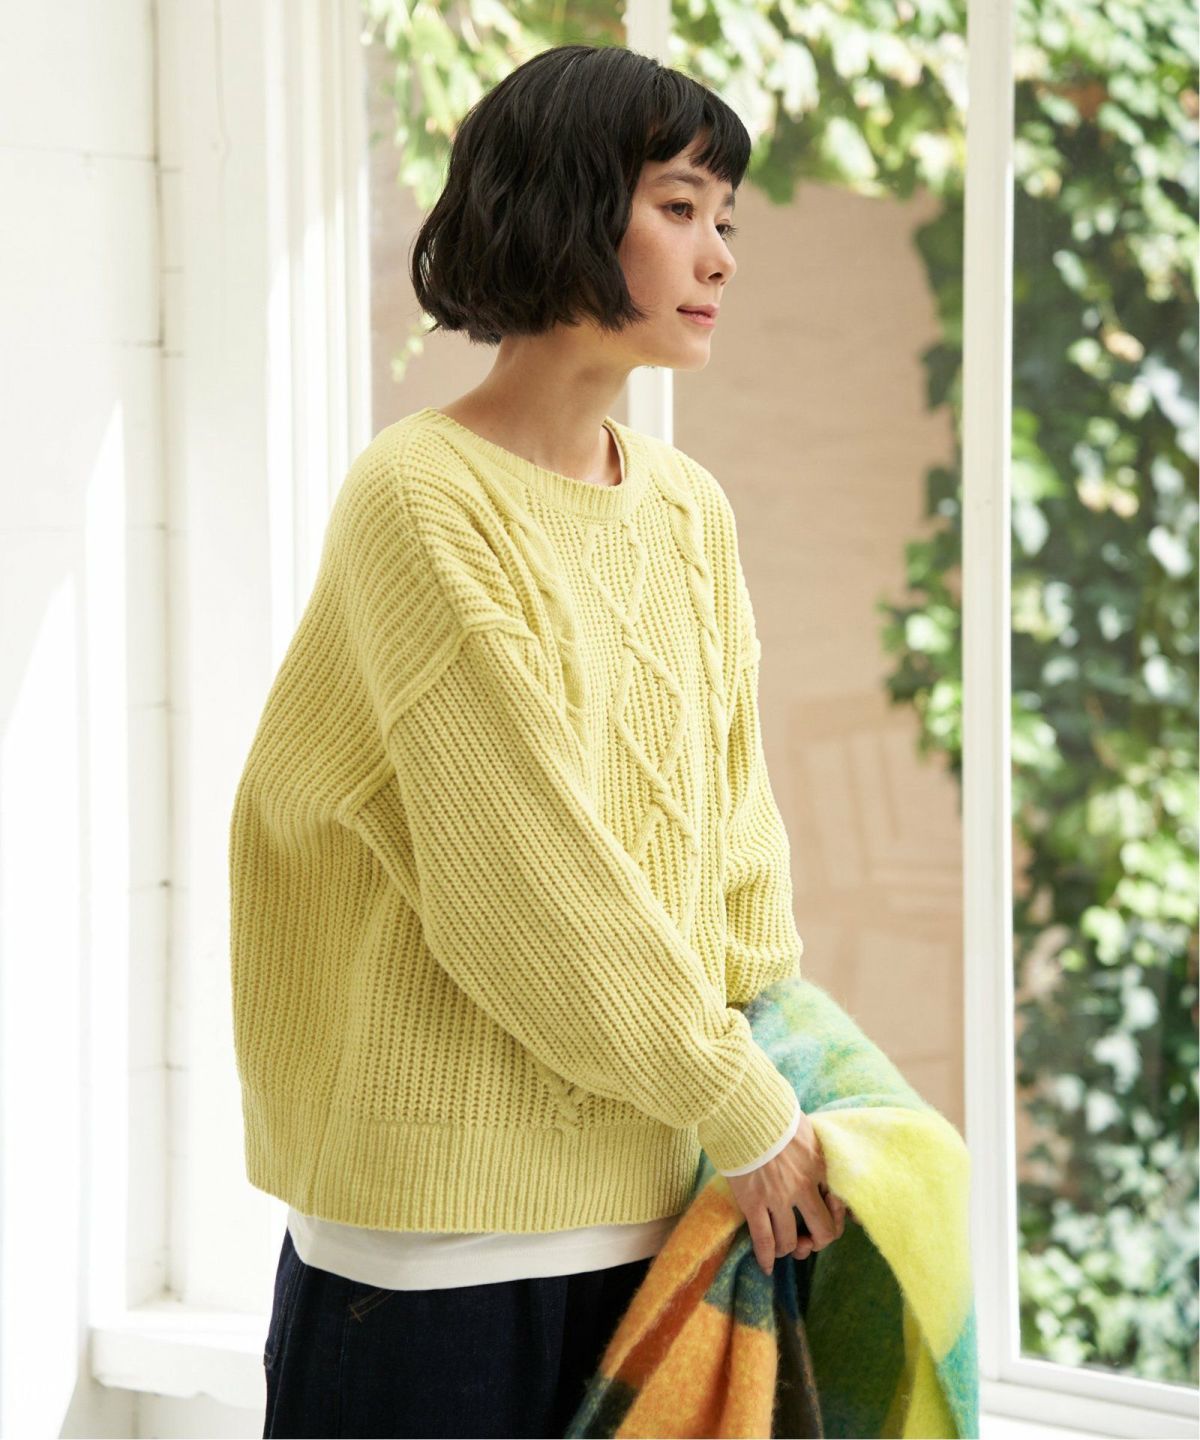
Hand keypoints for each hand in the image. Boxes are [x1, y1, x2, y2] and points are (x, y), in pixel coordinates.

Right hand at [723, 1110, 848, 1274]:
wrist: (742, 1108)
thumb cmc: (773, 1114)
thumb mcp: (807, 1129)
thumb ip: (818, 1152)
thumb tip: (824, 1169)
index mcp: (821, 1166)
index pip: (840, 1207)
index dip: (835, 1220)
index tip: (825, 1220)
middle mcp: (804, 1186)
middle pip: (822, 1232)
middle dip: (815, 1243)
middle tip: (806, 1242)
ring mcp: (778, 1196)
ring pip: (790, 1241)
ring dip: (787, 1248)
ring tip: (781, 1247)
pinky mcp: (753, 1201)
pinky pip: (763, 1240)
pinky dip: (766, 1257)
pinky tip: (767, 1265)